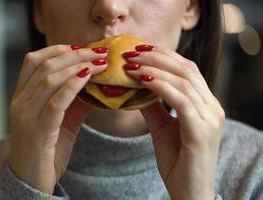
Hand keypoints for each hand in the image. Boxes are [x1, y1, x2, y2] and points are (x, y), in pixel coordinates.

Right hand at [9, 45, 107, 193]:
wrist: (31, 182)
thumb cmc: (46, 151)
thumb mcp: (60, 121)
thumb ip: (72, 100)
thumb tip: (94, 81)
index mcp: (21, 97)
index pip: (33, 60)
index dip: (58, 49)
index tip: (82, 47)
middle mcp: (19, 103)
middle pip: (44, 65)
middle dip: (74, 54)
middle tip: (98, 51)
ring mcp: (25, 116)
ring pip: (50, 79)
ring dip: (78, 66)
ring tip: (100, 63)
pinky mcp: (38, 131)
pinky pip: (56, 101)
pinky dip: (73, 86)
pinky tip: (88, 77)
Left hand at [124, 46, 224, 199]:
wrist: (189, 194)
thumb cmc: (177, 162)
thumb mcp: (161, 128)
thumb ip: (152, 107)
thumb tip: (135, 86)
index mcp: (205, 104)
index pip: (186, 69)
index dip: (163, 55)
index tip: (138, 49)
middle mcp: (212, 107)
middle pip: (186, 69)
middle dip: (157, 56)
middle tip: (131, 52)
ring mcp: (210, 118)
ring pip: (183, 81)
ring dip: (154, 68)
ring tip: (131, 64)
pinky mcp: (202, 131)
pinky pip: (180, 100)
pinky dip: (160, 86)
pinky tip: (142, 80)